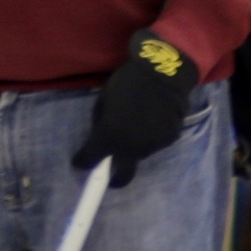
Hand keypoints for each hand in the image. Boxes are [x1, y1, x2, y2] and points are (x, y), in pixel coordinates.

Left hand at [73, 34, 198, 185]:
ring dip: (134, 148)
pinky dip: (151, 137)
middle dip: (115, 178)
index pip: (89, 160)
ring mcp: (152, 147)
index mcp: (109, 138)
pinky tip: (153, 119)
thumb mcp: (103, 101)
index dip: (82, 162)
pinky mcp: (170, 140)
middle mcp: (131, 149)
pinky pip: (155, 144)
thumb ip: (100, 124)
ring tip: (137, 126)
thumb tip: (101, 136)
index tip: (80, 162)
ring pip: (139, 156)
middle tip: (112, 170)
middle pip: (122, 175)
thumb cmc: (127, 82)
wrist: (163, 72)